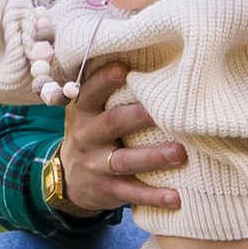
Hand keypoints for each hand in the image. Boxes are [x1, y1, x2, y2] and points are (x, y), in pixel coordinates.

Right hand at [58, 56, 185, 218]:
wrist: (67, 180)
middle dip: (139, 116)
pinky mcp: (106, 190)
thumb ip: (107, 90)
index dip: (104, 80)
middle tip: (170, 111)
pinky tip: (176, 197)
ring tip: (180, 153)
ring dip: (153, 156)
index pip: (90, 92)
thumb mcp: (87, 112)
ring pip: (124, 160)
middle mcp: (85, 136)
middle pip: (112, 123)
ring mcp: (95, 164)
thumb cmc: (91, 134)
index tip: (124, 68)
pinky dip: (153, 196)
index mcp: (82, 111)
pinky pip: (131, 193)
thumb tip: (144, 51)